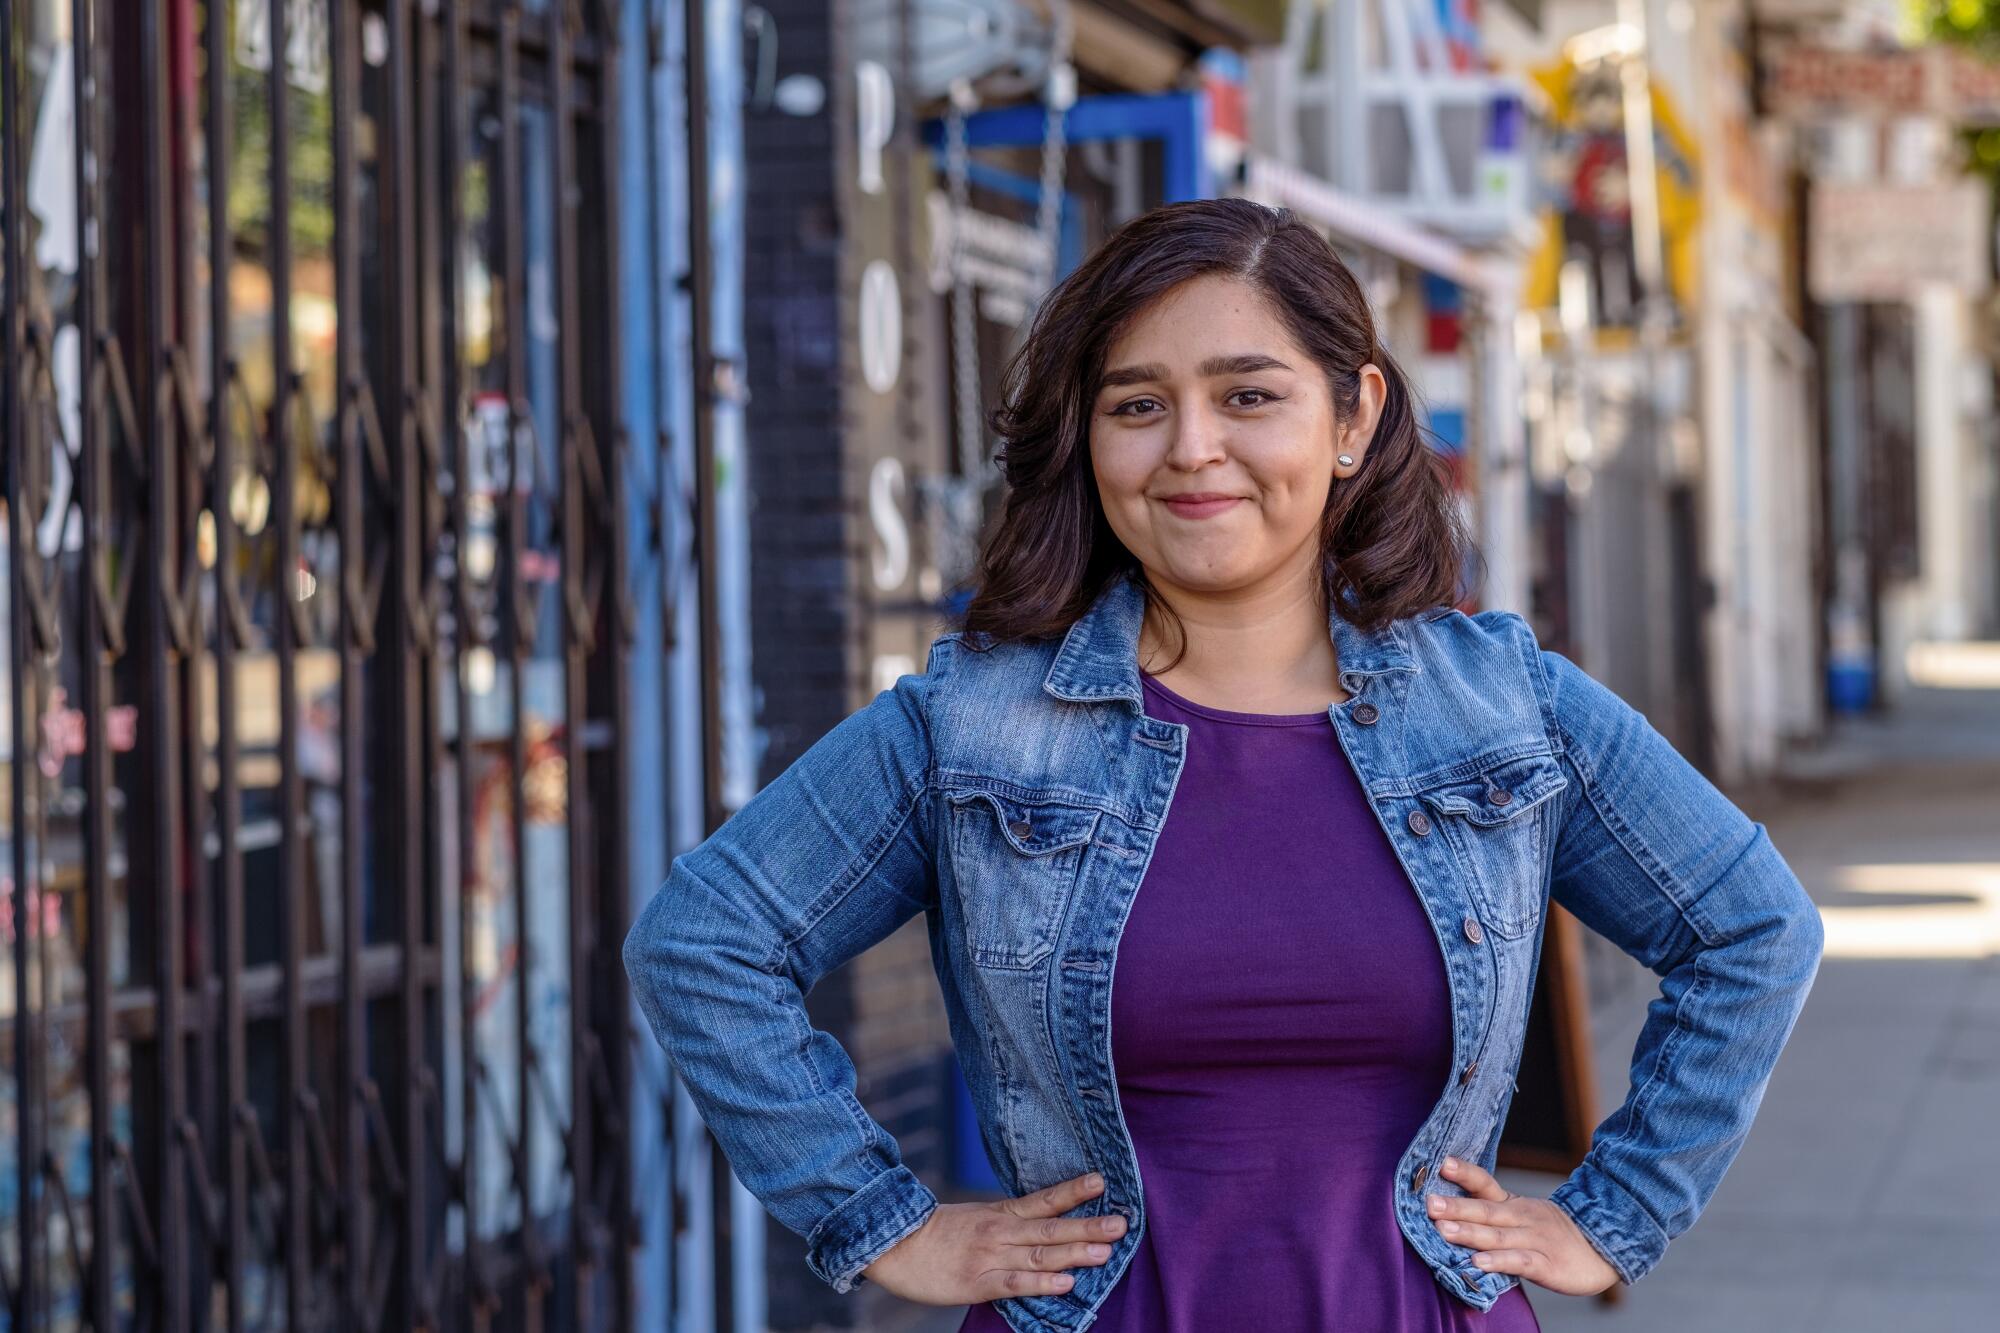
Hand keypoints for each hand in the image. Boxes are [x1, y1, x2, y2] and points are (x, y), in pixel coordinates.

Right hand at [859, 1171, 1127, 1304]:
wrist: (894, 1244)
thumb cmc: (935, 1235)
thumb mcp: (974, 1219)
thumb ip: (1006, 1223)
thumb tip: (1040, 1226)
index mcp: (1000, 1214)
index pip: (1043, 1199)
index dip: (1073, 1191)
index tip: (1103, 1181)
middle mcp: (1000, 1232)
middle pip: (1051, 1227)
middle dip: (1088, 1225)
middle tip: (1122, 1223)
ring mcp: (990, 1257)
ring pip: (1040, 1254)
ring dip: (1075, 1252)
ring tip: (1106, 1251)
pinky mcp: (978, 1282)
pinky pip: (1015, 1283)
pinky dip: (1042, 1284)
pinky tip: (1066, 1283)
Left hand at [1426, 1155, 1620, 1296]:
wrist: (1601, 1251)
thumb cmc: (1551, 1234)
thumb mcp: (1521, 1216)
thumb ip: (1489, 1214)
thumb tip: (1444, 1210)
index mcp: (1513, 1204)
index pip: (1486, 1184)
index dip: (1465, 1173)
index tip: (1442, 1163)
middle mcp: (1522, 1218)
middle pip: (1485, 1209)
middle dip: (1456, 1206)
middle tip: (1429, 1203)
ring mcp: (1534, 1240)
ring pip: (1498, 1235)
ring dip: (1470, 1232)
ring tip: (1444, 1230)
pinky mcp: (1546, 1264)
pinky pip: (1519, 1262)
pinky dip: (1498, 1262)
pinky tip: (1478, 1263)